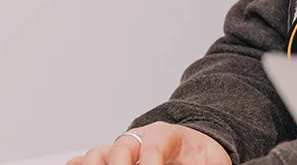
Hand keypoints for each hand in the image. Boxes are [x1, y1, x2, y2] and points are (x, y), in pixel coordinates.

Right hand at [66, 122, 231, 164]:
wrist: (192, 150)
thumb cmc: (201, 158)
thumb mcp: (212, 160)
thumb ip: (207, 163)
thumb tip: (192, 164)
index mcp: (167, 134)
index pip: (155, 142)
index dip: (151, 159)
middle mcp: (139, 139)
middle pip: (123, 145)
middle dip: (121, 164)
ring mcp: (121, 151)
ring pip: (99, 152)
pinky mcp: (108, 162)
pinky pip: (84, 161)